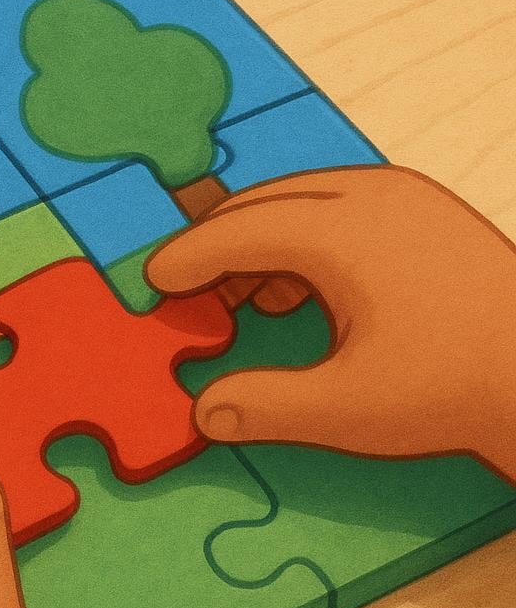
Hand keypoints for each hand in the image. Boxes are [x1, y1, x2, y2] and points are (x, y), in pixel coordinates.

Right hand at [147, 165, 515, 479]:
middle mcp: (371, 195)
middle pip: (264, 202)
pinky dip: (299, 240)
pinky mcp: (423, 210)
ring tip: (240, 296)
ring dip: (258, 241)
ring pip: (300, 198)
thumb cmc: (454, 386)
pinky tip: (298, 291)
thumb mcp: (348, 408)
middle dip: (217, 244)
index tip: (153, 279)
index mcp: (345, 231)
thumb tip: (204, 413)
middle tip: (185, 289)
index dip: (188, 256)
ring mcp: (403, 196)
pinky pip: (337, 206)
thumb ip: (265, 405)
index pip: (240, 230)